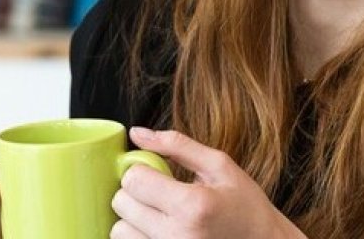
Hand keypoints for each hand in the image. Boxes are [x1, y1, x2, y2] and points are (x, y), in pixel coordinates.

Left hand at [110, 127, 303, 238]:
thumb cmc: (244, 205)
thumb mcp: (220, 166)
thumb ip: (178, 146)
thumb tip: (137, 133)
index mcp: (192, 205)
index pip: (134, 180)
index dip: (142, 169)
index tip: (157, 171)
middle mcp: (175, 235)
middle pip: (121, 203)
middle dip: (137, 191)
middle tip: (162, 191)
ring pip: (119, 229)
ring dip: (134, 217)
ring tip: (161, 213)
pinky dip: (138, 234)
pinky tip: (160, 228)